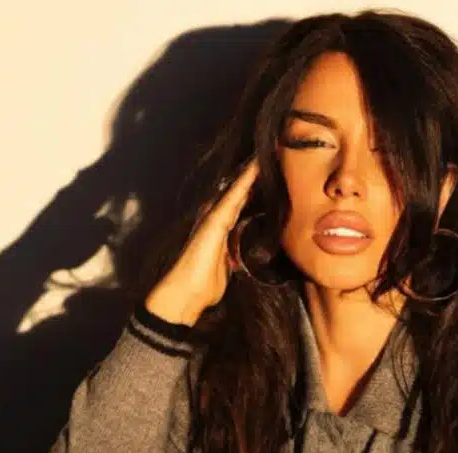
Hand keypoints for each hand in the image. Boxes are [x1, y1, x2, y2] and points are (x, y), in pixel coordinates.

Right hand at [145, 160, 257, 325]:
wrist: (186, 294)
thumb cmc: (206, 285)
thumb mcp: (228, 267)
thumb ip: (234, 255)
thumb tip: (242, 256)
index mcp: (223, 228)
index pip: (242, 203)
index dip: (255, 188)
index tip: (271, 171)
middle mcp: (217, 218)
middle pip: (240, 192)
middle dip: (254, 175)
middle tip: (271, 154)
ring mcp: (214, 218)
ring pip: (237, 190)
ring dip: (250, 172)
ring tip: (265, 153)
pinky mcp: (214, 222)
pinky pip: (233, 198)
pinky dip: (244, 183)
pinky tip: (255, 168)